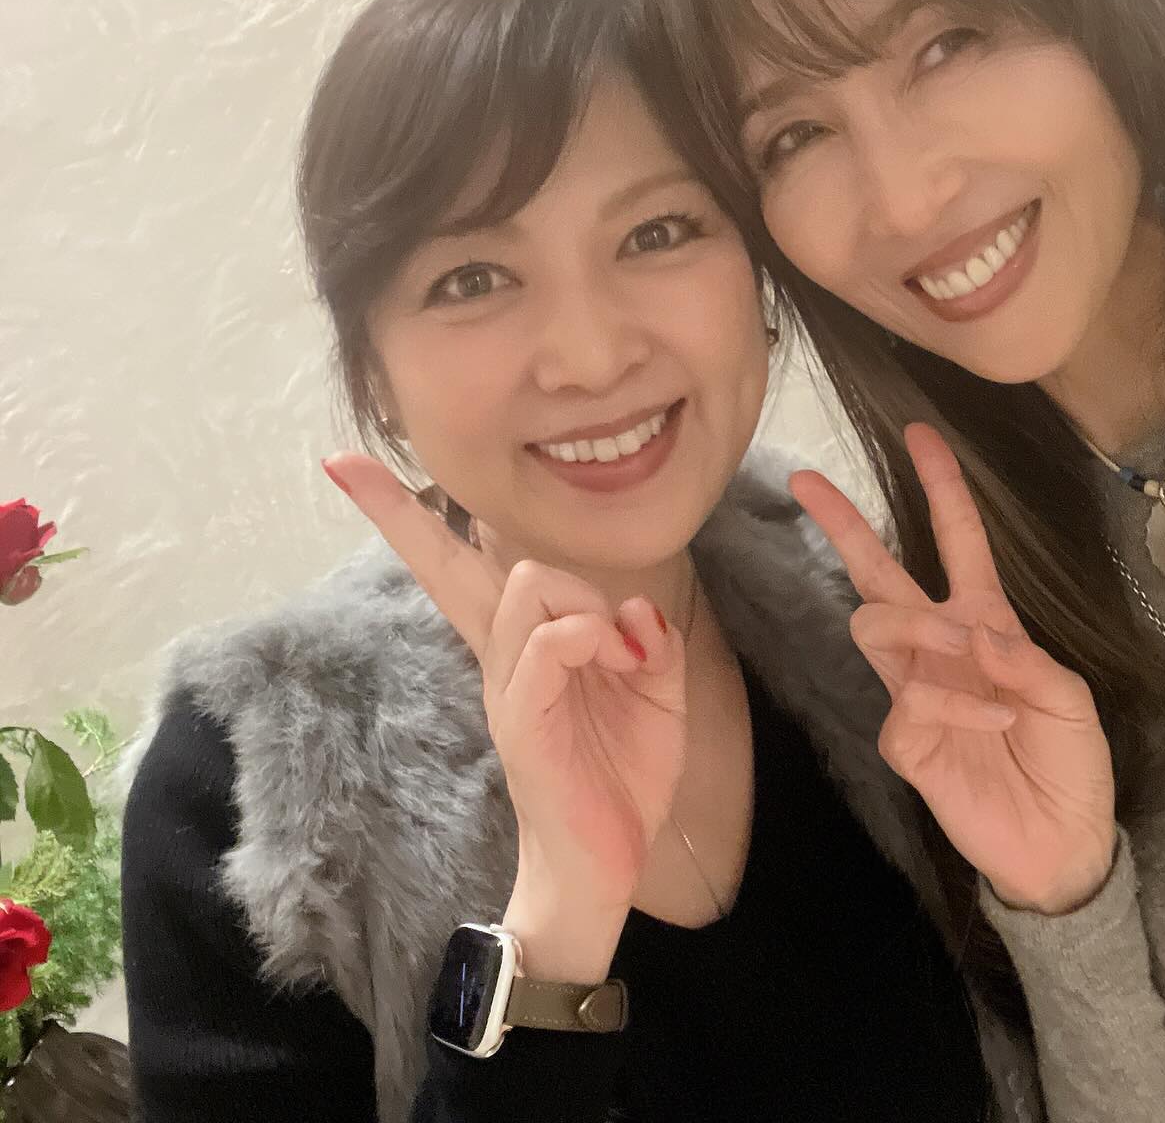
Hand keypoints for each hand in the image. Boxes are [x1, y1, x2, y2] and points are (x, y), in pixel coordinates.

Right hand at [323, 456, 686, 923]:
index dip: (405, 515)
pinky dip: (586, 631)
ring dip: (581, 597)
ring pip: (521, 585)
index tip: (343, 463)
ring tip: (618, 647)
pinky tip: (618, 656)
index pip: (462, 565)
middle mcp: (502, 656)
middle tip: (369, 483)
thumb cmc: (619, 775)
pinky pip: (543, 645)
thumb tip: (633, 607)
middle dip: (398, 516)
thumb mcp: (655, 692)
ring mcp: (506, 687)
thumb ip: (649, 639)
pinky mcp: (521, 721)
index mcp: (526, 643)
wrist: (603, 867)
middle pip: (449, 565)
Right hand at [791, 424, 1115, 914]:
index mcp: (984, 624)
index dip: (941, 488)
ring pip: (875, 624)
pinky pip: (908, 703)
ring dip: (921, 627)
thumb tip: (972, 633)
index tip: (920, 433)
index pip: (956, 542)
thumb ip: (1026, 660)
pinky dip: (957, 709)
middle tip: (806, 480)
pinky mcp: (904, 742)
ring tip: (965, 654)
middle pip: (878, 573)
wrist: (1063, 845)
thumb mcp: (1071, 700)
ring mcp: (915, 692)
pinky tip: (992, 728)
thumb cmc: (1070, 764)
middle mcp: (939, 649)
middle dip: (845, 523)